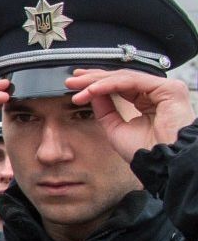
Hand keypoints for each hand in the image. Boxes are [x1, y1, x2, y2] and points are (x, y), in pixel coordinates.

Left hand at [66, 69, 195, 162]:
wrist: (160, 163)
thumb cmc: (144, 152)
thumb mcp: (115, 127)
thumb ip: (105, 109)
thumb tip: (91, 93)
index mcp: (148, 102)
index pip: (120, 86)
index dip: (97, 83)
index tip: (76, 86)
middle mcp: (157, 93)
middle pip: (121, 79)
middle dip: (93, 79)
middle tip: (71, 81)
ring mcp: (164, 90)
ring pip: (124, 78)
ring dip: (96, 82)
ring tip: (77, 87)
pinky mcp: (169, 89)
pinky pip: (132, 81)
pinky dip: (109, 84)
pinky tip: (92, 90)